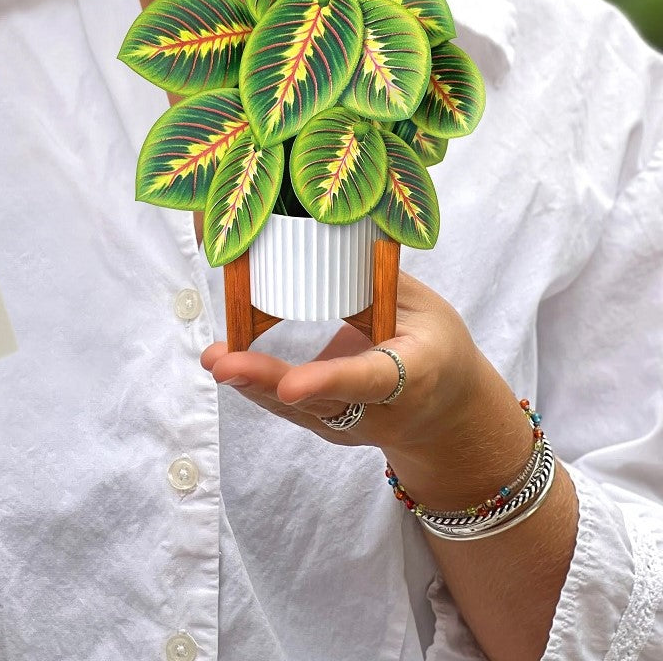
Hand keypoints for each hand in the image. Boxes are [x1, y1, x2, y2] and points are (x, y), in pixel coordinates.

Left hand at [201, 271, 500, 462]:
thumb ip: (377, 282)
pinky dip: (257, 385)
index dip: (328, 380)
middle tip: (224, 364)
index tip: (291, 385)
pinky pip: (290, 409)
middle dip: (269, 383)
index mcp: (413, 375)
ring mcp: (354, 426)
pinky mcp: (330, 427)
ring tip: (215, 359)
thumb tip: (329, 237)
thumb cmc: (436, 345)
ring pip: (299, 410)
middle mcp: (381, 411)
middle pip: (320, 402)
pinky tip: (226, 363)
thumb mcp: (424, 308)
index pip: (368, 379)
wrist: (449, 414)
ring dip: (252, 384)